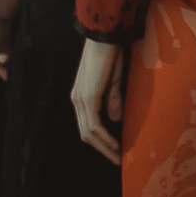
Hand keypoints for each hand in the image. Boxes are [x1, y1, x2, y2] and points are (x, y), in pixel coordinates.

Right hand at [0, 0, 23, 80]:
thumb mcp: (5, 18)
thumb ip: (3, 39)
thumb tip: (2, 61)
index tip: (8, 78)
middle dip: (3, 64)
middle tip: (15, 76)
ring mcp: (1, 21)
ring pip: (4, 43)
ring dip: (10, 55)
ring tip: (21, 67)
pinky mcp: (12, 16)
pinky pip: (12, 35)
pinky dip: (16, 44)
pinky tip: (26, 50)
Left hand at [71, 39, 125, 163]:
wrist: (105, 37)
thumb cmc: (110, 54)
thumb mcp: (114, 80)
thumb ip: (112, 100)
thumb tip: (114, 120)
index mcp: (83, 96)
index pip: (88, 125)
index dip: (100, 140)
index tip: (115, 150)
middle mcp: (78, 100)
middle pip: (85, 132)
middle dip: (101, 148)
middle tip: (116, 159)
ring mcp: (81, 99)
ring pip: (88, 131)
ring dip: (103, 146)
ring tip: (117, 155)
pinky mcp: (87, 97)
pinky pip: (93, 124)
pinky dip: (104, 136)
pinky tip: (114, 143)